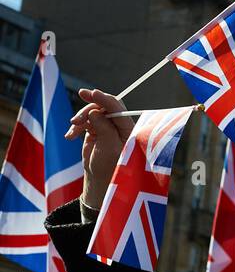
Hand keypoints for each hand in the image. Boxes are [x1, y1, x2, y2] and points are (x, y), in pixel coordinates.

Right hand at [65, 88, 132, 209]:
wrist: (100, 179)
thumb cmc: (108, 166)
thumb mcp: (107, 148)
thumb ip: (104, 128)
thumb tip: (95, 112)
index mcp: (128, 128)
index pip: (117, 108)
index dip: (105, 99)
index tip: (92, 93)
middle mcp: (119, 124)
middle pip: (104, 106)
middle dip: (89, 108)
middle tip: (75, 118)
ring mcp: (108, 125)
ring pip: (93, 112)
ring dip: (80, 120)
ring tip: (72, 132)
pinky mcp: (97, 128)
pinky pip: (85, 120)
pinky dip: (76, 126)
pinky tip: (69, 136)